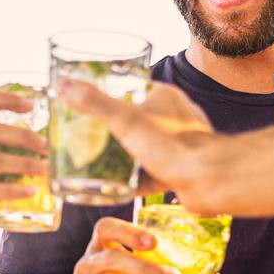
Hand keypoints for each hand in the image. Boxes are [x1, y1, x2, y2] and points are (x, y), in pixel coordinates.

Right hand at [56, 79, 214, 200]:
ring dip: (127, 154)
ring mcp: (180, 144)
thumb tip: (63, 85)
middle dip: (117, 128)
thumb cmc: (172, 146)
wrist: (210, 180)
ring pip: (148, 146)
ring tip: (100, 162)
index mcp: (165, 97)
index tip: (90, 105)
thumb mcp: (125, 120)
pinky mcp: (182, 169)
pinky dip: (138, 179)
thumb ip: (94, 104)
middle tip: (90, 137)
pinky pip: (155, 172)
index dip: (112, 95)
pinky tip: (119, 188)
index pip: (134, 89)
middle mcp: (175, 117)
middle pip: (140, 118)